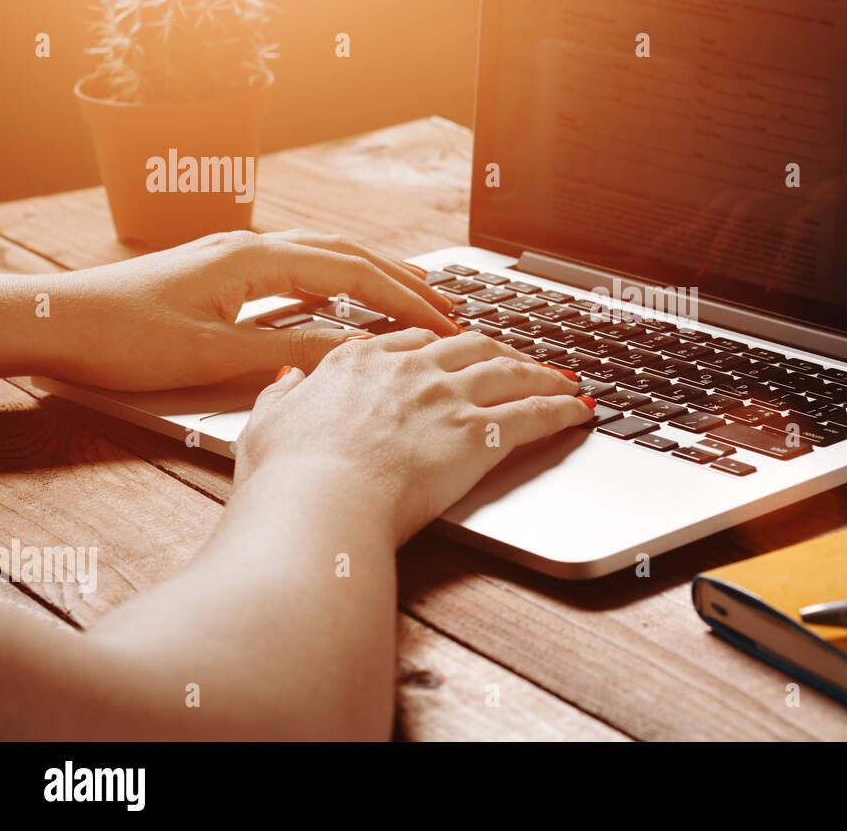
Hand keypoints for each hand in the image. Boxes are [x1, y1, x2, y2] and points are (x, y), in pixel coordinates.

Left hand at [33, 229, 459, 390]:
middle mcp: (250, 247)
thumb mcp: (212, 356)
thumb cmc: (120, 337)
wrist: (55, 321)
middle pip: (348, 254)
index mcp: (254, 259)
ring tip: (415, 293)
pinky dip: (338, 280)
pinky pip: (299, 268)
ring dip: (375, 274)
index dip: (404, 300)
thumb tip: (348, 360)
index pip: (351, 274)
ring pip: (325, 256)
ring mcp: (236, 256)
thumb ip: (285, 354)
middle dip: (404, 279)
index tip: (443, 322)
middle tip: (450, 304)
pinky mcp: (223, 273)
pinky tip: (346, 297)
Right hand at [234, 329, 592, 542]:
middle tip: (520, 360)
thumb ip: (282, 397)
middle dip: (502, 350)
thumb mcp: (266, 425)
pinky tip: (579, 409)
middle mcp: (409, 371)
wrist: (316, 507)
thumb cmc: (287, 479)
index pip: (412, 340)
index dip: (441, 344)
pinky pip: (534, 412)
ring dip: (542, 372)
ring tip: (562, 379)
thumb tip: (287, 378)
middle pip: (471, 345)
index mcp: (358, 363)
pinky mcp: (478, 433)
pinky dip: (562, 407)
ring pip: (510, 370)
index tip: (455, 349)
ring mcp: (446, 398)